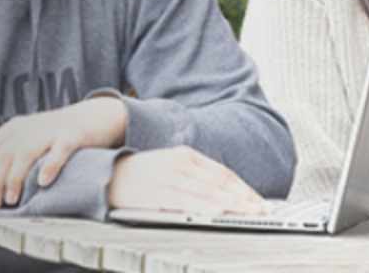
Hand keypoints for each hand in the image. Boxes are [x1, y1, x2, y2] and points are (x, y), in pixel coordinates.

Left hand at [0, 96, 127, 207]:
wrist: (93, 117)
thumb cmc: (56, 137)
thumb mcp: (29, 140)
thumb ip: (11, 156)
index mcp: (13, 129)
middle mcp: (28, 128)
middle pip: (3, 154)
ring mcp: (50, 131)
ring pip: (25, 153)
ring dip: (15, 178)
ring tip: (11, 200)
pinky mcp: (71, 136)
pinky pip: (58, 151)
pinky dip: (49, 166)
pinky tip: (42, 182)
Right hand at [107, 147, 269, 215]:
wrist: (106, 173)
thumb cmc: (141, 175)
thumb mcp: (171, 167)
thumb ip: (195, 176)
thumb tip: (224, 194)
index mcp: (186, 155)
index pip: (223, 173)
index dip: (244, 188)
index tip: (259, 201)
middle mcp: (180, 164)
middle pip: (219, 183)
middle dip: (244, 198)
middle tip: (262, 210)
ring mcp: (168, 178)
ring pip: (206, 192)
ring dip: (230, 203)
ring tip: (248, 213)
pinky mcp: (156, 192)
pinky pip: (185, 201)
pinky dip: (203, 206)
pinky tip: (217, 211)